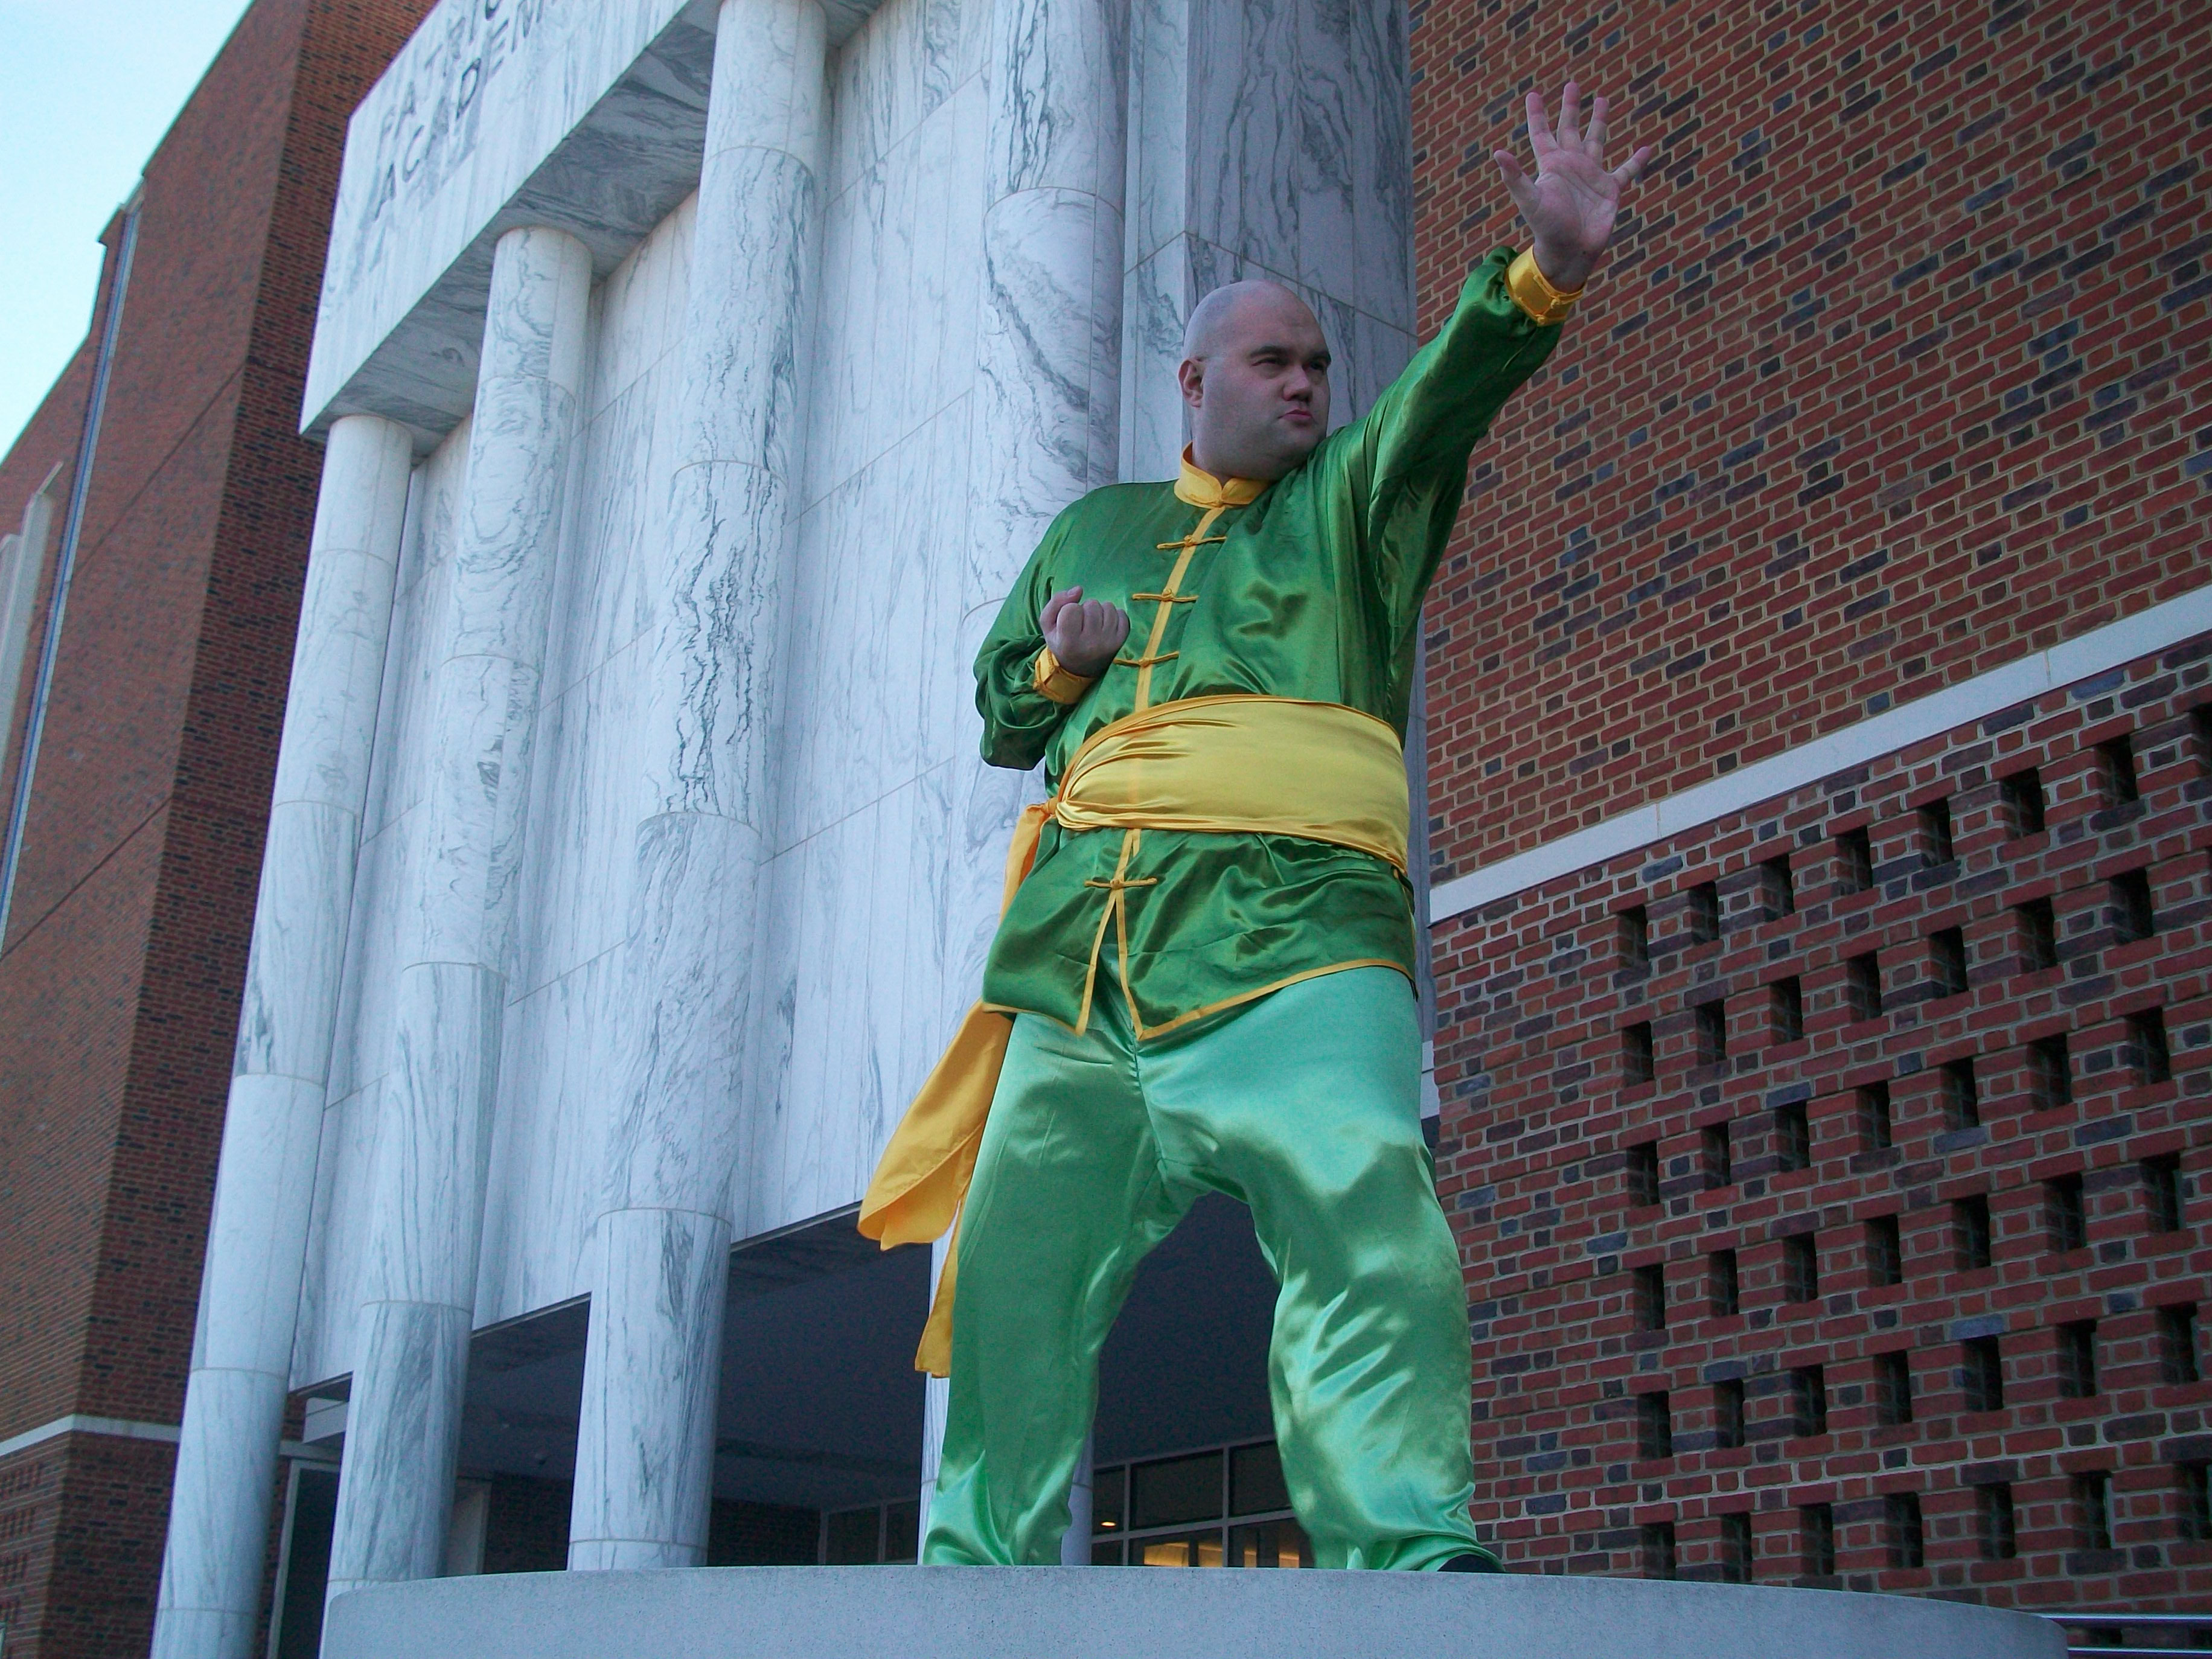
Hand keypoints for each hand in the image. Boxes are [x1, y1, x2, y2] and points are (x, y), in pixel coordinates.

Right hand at [1041, 585, 1129, 679]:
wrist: (1079, 668)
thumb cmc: (1062, 643)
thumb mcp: (1048, 624)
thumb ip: (1056, 602)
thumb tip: (1079, 589)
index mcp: (1069, 642)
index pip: (1071, 608)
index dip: (1068, 609)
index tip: (1068, 622)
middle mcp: (1091, 644)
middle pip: (1091, 605)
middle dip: (1085, 609)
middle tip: (1081, 624)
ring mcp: (1109, 643)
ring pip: (1108, 606)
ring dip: (1100, 611)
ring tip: (1093, 624)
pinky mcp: (1121, 641)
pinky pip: (1122, 613)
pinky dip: (1113, 615)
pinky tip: (1105, 626)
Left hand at [1493, 82, 1653, 292]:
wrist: (1570, 251)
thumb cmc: (1548, 228)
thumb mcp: (1530, 200)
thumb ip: (1515, 177)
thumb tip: (1497, 152)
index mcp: (1551, 165)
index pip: (1542, 133)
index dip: (1538, 114)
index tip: (1534, 94)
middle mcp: (1571, 166)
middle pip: (1570, 129)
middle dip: (1571, 108)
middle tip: (1572, 84)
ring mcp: (1591, 176)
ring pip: (1596, 140)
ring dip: (1599, 121)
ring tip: (1603, 99)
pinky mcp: (1610, 189)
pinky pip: (1626, 171)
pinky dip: (1636, 161)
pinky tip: (1646, 149)